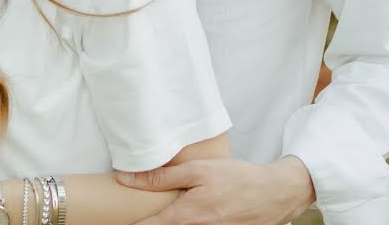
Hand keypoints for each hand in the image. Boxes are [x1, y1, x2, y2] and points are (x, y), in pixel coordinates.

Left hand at [116, 155, 315, 224]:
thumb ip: (160, 177)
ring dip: (167, 222)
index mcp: (186, 216)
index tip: (113, 223)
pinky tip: (182, 214)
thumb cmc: (236, 178)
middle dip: (148, 224)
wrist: (275, 193)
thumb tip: (125, 178)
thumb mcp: (196, 170)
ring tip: (154, 215)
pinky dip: (187, 223)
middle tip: (132, 217)